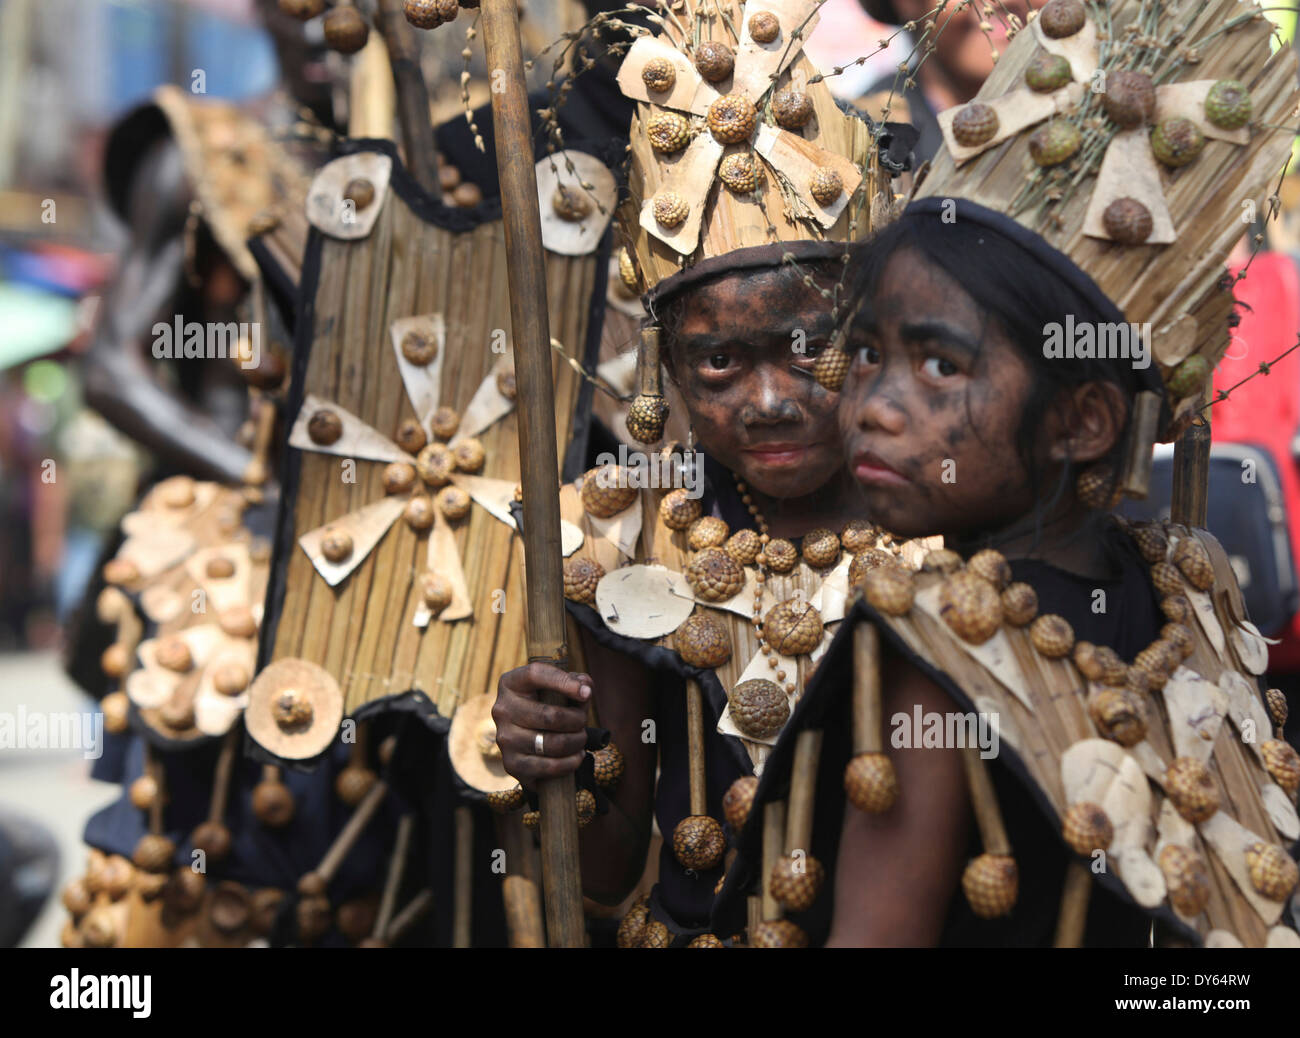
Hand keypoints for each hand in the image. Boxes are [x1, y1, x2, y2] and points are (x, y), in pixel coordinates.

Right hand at [493, 663, 591, 788]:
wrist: (528, 741)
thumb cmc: (548, 706)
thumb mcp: (559, 689)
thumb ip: (576, 682)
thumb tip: (585, 687)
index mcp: (511, 683)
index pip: (535, 674)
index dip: (563, 682)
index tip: (586, 693)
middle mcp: (502, 710)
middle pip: (550, 716)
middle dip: (577, 720)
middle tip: (583, 722)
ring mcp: (505, 739)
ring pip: (554, 743)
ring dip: (577, 742)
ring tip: (580, 739)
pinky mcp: (511, 764)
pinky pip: (549, 767)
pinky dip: (570, 763)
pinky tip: (576, 756)